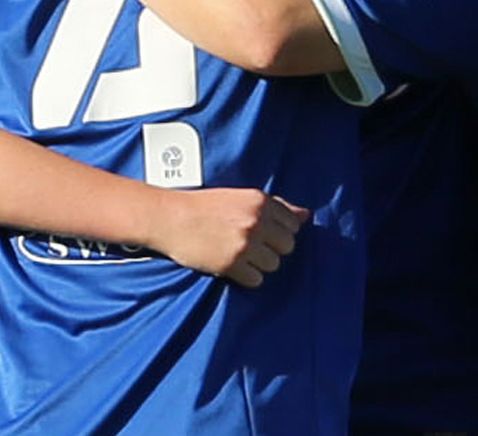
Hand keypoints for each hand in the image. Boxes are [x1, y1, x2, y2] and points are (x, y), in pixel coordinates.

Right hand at [148, 189, 308, 287]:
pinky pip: (256, 280)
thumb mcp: (241, 198)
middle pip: (287, 246)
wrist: (170, 217)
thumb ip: (276, 207)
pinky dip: (246, 277)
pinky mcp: (232, 263)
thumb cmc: (205, 207)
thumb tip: (307, 215)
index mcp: (260, 201)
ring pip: (274, 264)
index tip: (263, 233)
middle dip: (272, 248)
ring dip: (259, 264)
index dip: (279, 231)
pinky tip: (231, 266)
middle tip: (250, 246)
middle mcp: (256, 221)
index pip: (293, 224)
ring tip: (238, 255)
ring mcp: (245, 243)